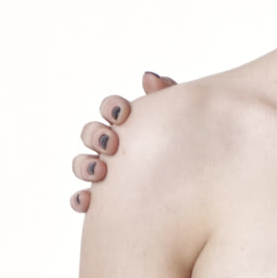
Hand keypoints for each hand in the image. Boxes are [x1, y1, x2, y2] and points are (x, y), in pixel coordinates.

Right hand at [71, 72, 176, 212]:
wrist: (197, 194)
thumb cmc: (185, 152)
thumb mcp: (180, 124)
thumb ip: (167, 98)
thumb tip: (149, 77)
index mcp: (130, 126)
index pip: (111, 109)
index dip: (112, 107)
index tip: (124, 113)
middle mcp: (113, 147)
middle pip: (91, 133)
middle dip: (96, 135)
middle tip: (113, 143)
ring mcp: (105, 173)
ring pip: (82, 164)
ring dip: (85, 164)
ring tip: (100, 171)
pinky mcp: (103, 201)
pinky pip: (81, 199)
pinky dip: (79, 199)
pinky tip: (86, 201)